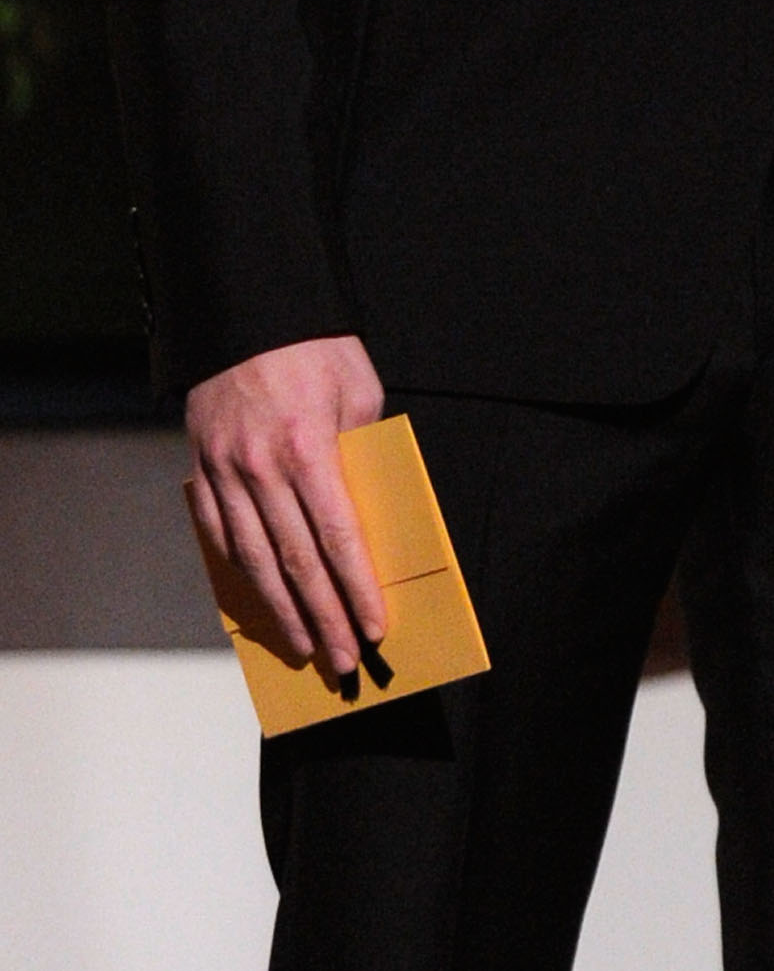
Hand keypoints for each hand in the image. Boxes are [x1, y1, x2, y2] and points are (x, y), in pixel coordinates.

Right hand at [185, 334, 386, 675]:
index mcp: (308, 448)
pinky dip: (237, 572)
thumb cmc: (314, 345)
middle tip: (343, 662)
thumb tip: (367, 508)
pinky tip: (257, 599)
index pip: (337, 538)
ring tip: (305, 646)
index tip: (375, 626)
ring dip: (280, 610)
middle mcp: (261, 468)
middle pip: (296, 562)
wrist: (246, 309)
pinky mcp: (202, 467)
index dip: (356, 588)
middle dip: (324, 618)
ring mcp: (225, 471)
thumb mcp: (358, 390)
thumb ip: (360, 450)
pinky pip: (217, 533)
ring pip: (252, 559)